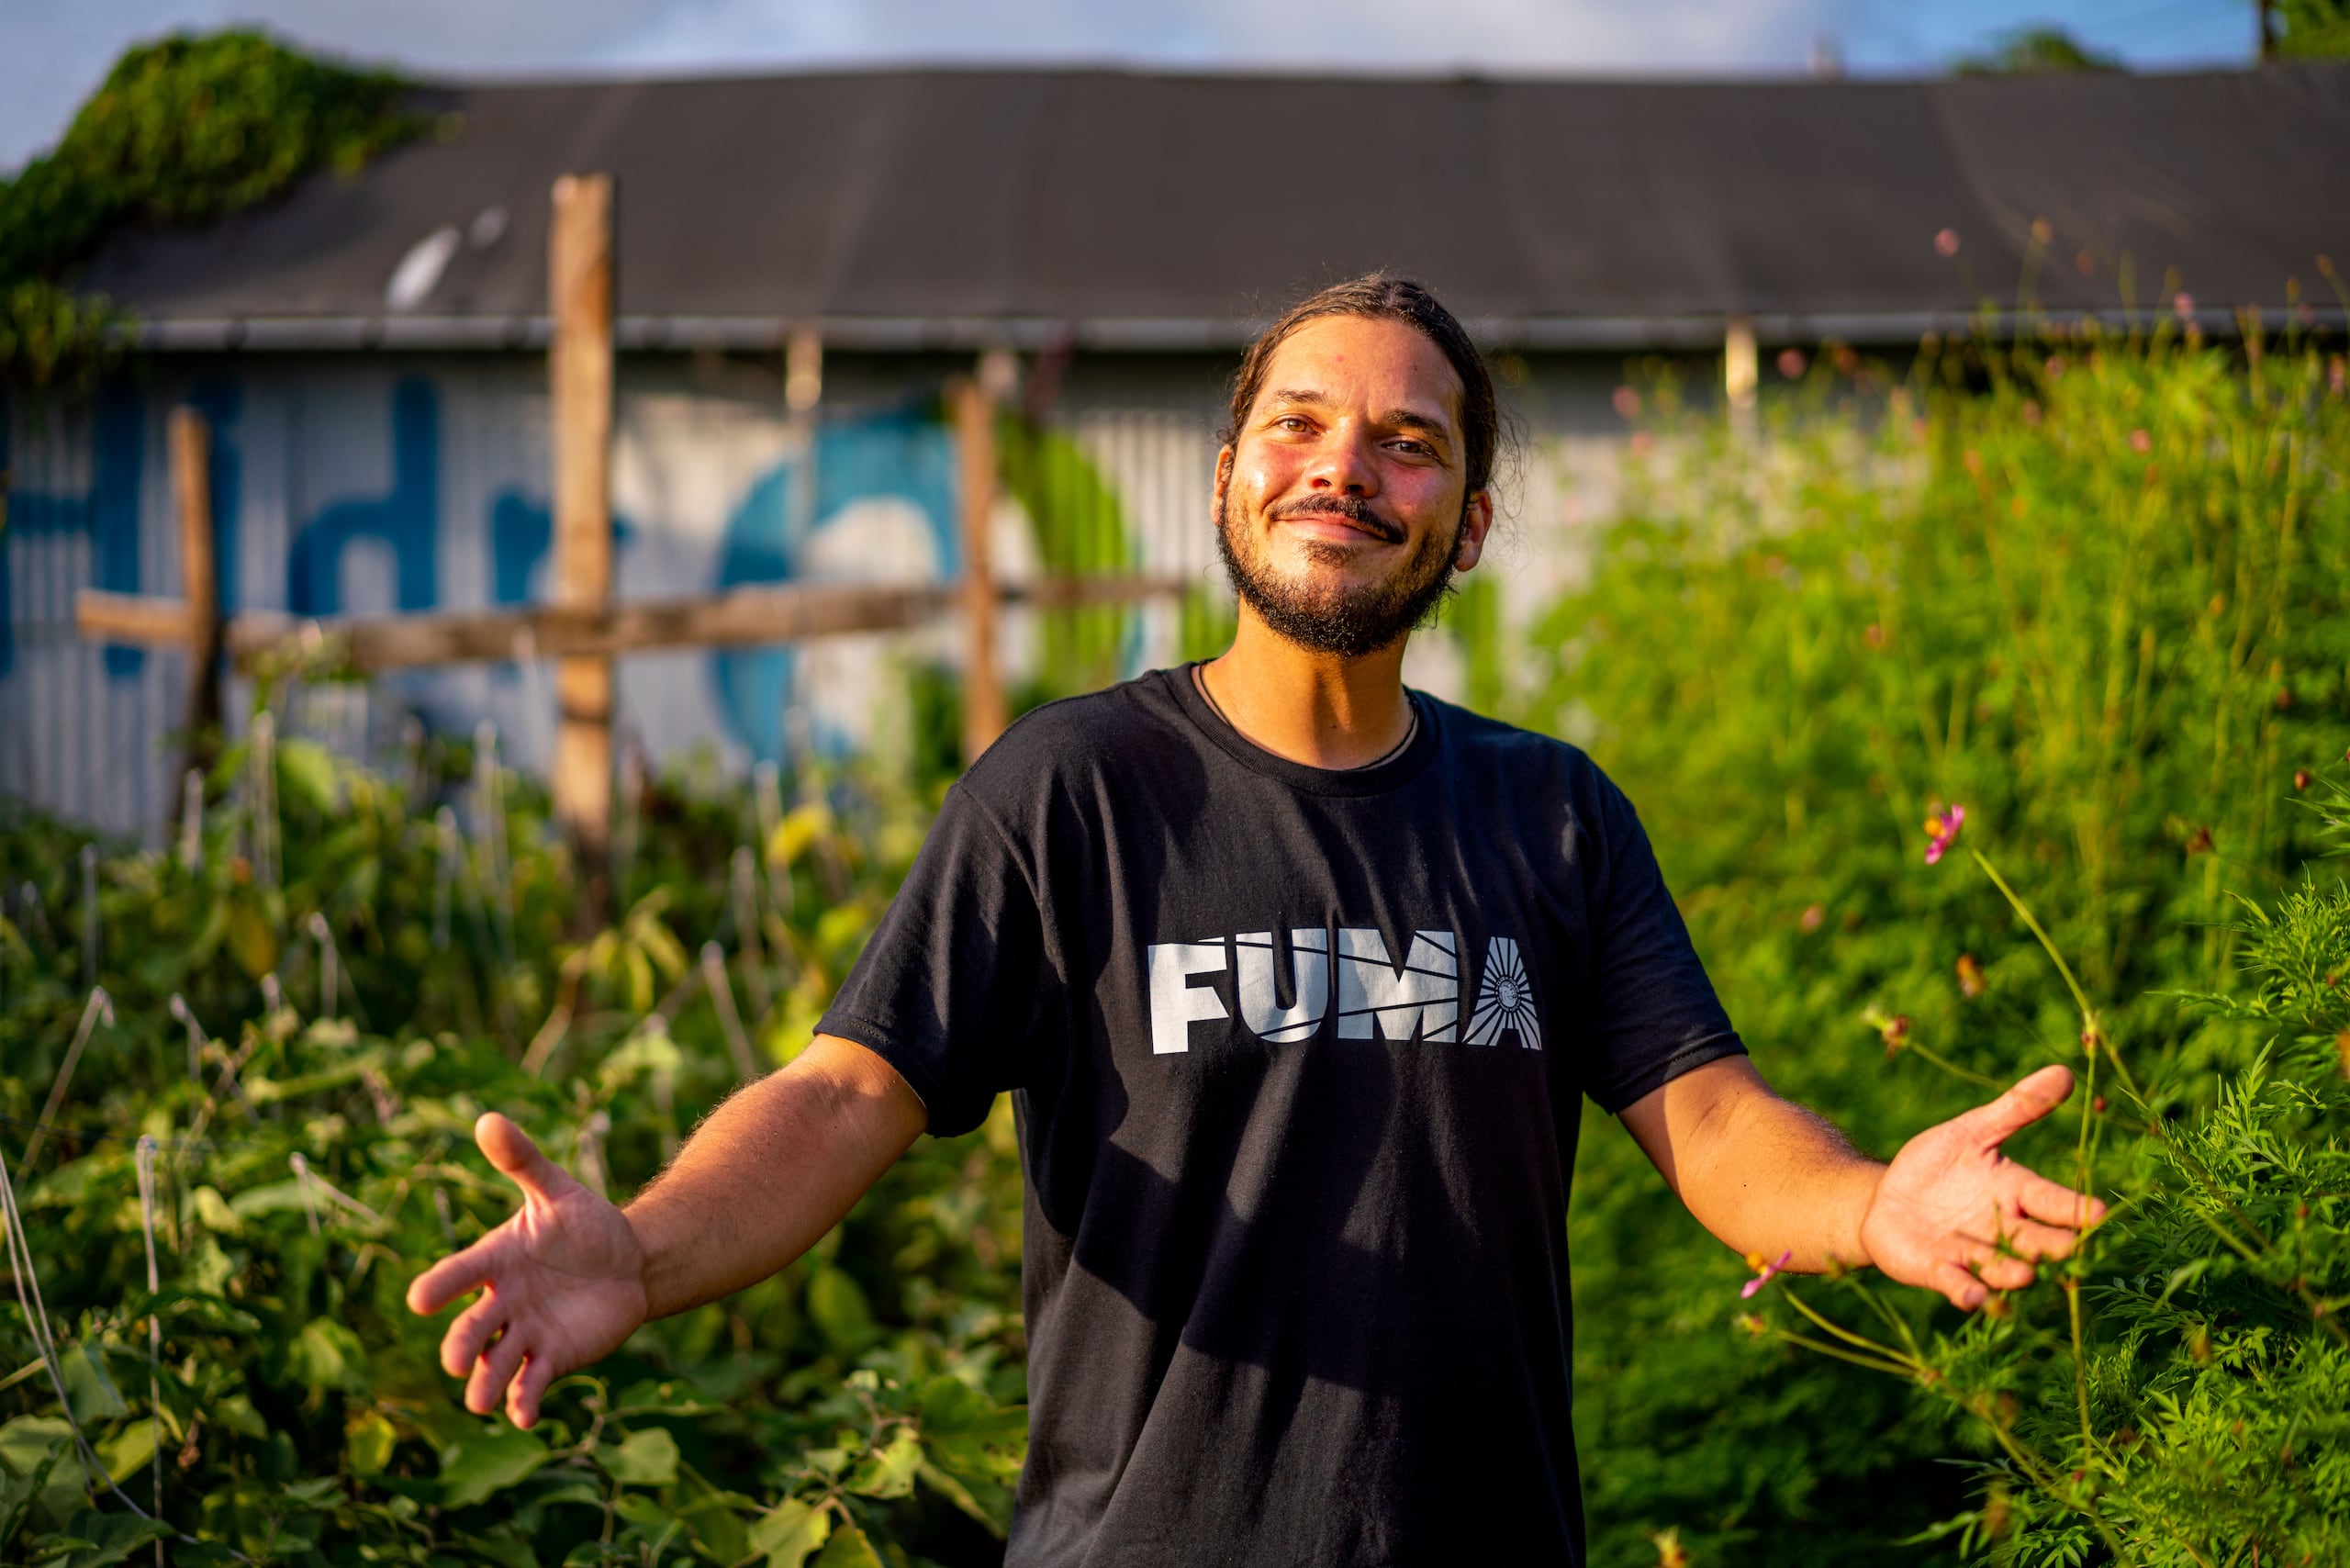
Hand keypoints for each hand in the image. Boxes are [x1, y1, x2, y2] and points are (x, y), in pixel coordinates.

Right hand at [406, 1112, 649, 1426]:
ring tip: (480, 1401)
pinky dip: (526, 1401)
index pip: (461, 1273)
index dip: (441, 1286)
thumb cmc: (585, 1223)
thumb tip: (488, 1118)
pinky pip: (533, 1383)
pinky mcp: (552, 1358)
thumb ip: (523, 1161)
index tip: (419, 1299)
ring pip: (496, 1364)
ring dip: (486, 1384)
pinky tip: (525, 1417)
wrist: (629, 1261)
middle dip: (463, 1344)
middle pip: (474, 1328)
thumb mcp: (557, 1190)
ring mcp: (524, 1333)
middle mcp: (502, 1302)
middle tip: (457, 1361)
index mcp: (496, 1260)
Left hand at [1859, 1064, 2106, 1310]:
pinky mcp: (1939, 1271)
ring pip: (2001, 1268)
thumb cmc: (1940, 1164)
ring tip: (2023, 1275)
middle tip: (2071, 1248)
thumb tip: (2064, 1073)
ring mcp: (1973, 1254)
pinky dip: (1966, 1292)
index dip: (2075, 1208)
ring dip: (2011, 1272)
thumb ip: (2016, 1108)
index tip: (2100, 1213)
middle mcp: (2003, 1229)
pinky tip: (1972, 1297)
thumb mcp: (1972, 1131)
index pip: (2053, 1201)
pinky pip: (1957, 1284)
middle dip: (2052, 1246)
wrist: (1889, 1198)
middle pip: (2036, 1241)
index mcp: (2017, 1192)